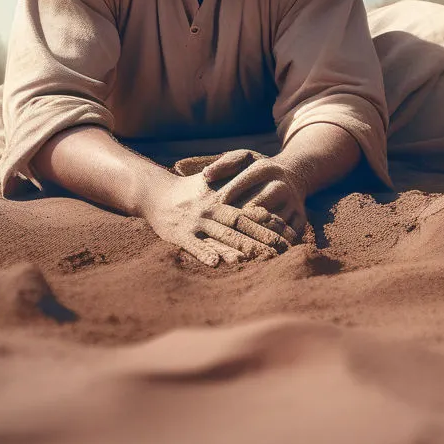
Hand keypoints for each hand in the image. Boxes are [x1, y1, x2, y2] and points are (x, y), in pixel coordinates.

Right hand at [142, 168, 292, 267]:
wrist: (155, 192)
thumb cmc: (191, 189)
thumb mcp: (214, 180)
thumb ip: (237, 186)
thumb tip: (264, 205)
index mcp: (223, 198)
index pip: (250, 211)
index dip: (269, 222)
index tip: (287, 232)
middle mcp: (211, 210)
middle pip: (240, 226)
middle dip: (261, 239)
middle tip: (282, 251)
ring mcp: (195, 222)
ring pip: (220, 236)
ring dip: (237, 248)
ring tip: (255, 259)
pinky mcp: (179, 234)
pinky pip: (193, 245)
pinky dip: (204, 253)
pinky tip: (216, 263)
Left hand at [206, 151, 308, 241]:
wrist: (295, 174)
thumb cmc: (261, 170)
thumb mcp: (244, 158)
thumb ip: (224, 164)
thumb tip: (206, 174)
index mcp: (265, 169)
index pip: (241, 185)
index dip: (225, 198)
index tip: (210, 208)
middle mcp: (280, 185)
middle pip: (255, 208)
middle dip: (236, 220)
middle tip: (218, 231)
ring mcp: (292, 203)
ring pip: (271, 224)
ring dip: (253, 236)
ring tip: (234, 246)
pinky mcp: (301, 218)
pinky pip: (287, 236)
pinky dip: (272, 244)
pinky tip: (256, 251)